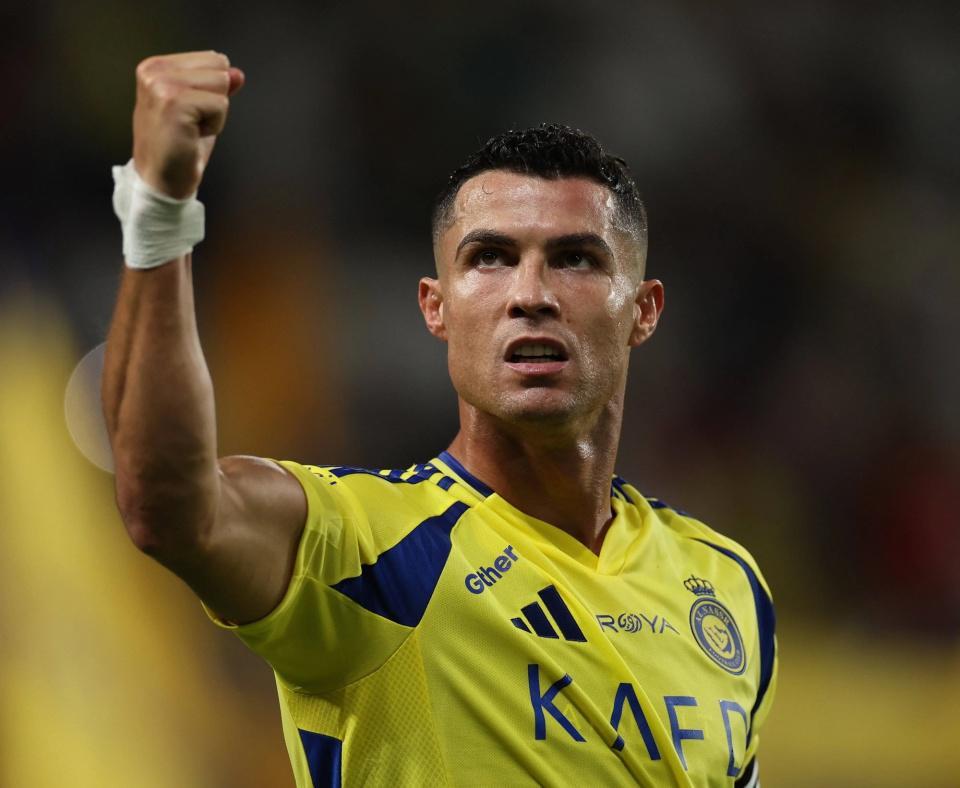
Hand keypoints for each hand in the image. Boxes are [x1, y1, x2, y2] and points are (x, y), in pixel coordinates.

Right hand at [132, 51, 244, 198]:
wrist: (163, 180)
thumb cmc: (180, 147)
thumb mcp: (201, 110)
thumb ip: (216, 86)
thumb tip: (237, 74)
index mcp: (156, 66)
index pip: (214, 59)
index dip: (211, 91)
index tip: (190, 113)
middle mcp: (154, 71)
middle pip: (220, 68)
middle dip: (214, 100)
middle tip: (191, 123)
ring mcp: (162, 86)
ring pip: (221, 85)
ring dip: (215, 114)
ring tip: (191, 129)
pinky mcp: (175, 103)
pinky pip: (220, 105)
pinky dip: (215, 125)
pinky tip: (192, 136)